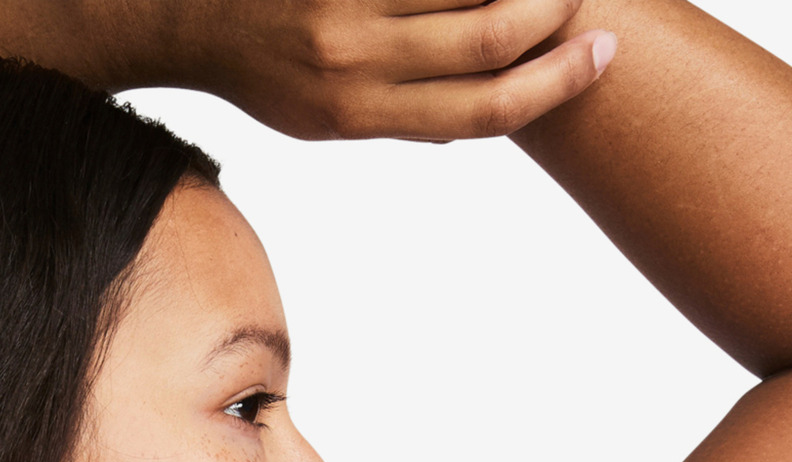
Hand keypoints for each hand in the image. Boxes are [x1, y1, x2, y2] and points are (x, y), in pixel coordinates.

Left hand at [158, 0, 614, 140]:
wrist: (190, 16)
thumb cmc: (270, 69)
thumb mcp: (328, 119)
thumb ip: (405, 116)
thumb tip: (488, 119)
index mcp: (358, 113)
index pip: (481, 111)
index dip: (554, 82)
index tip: (601, 52)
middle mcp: (353, 59)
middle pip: (491, 33)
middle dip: (554, 8)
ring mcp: (345, 0)